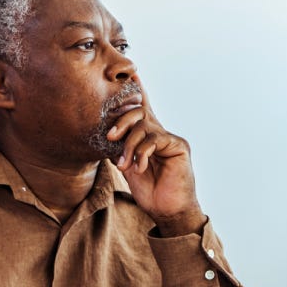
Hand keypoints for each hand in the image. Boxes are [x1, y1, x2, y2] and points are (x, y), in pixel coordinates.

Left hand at [106, 84, 204, 235]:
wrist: (169, 211)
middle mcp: (161, 134)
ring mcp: (171, 139)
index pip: (143, 110)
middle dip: (121, 121)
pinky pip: (154, 139)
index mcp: (149, 137)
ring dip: (129, 146)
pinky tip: (138, 167)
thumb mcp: (128, 168)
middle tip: (109, 136)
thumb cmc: (150, 192)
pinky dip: (142, 153)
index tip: (132, 75)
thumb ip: (121, 150)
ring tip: (124, 165)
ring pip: (144, 127)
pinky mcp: (178, 147)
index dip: (138, 91)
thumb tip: (107, 137)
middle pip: (139, 112)